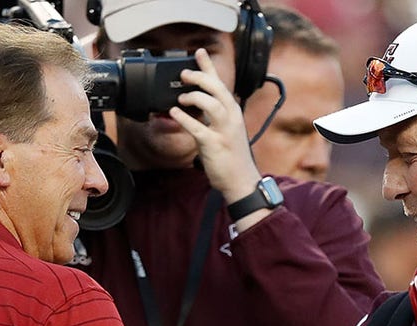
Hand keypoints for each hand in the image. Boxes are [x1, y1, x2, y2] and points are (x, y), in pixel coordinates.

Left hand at [168, 49, 262, 205]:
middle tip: (184, 74)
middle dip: (200, 77)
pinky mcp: (215, 145)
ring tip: (181, 98)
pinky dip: (185, 119)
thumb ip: (214, 117)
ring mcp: (224, 131)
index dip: (209, 67)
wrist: (241, 182)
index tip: (198, 52)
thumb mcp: (226, 131)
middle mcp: (232, 118)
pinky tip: (175, 112)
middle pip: (218, 88)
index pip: (221, 84)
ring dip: (194, 97)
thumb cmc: (232, 158)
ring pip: (212, 104)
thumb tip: (196, 106)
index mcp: (233, 113)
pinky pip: (198, 128)